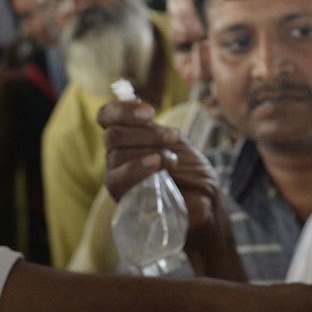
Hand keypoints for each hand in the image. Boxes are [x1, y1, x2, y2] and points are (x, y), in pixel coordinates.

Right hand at [97, 100, 220, 215]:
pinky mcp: (121, 198)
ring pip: (115, 155)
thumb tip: (143, 118)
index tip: (149, 112)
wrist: (206, 201)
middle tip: (171, 137)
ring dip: (148, 151)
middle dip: (145, 133)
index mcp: (127, 136)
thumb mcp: (177, 142)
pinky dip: (136, 168)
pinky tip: (156, 164)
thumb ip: (156, 130)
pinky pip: (116, 180)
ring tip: (172, 159)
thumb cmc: (192, 169)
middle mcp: (117, 155)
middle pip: (113, 135)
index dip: (122, 110)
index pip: (106, 117)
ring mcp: (117, 177)